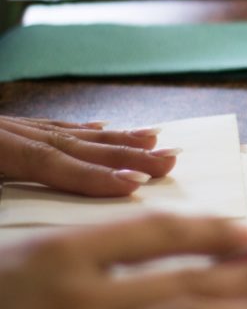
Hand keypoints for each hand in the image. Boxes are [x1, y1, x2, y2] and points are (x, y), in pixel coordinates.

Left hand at [0, 116, 176, 196]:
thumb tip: (28, 183)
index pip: (50, 162)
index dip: (93, 174)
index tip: (136, 183)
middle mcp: (10, 134)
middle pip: (74, 144)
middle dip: (123, 153)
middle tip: (168, 160)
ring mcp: (9, 129)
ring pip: (70, 132)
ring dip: (114, 138)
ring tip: (153, 139)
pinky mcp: (6, 130)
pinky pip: (50, 125)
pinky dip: (82, 128)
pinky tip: (103, 126)